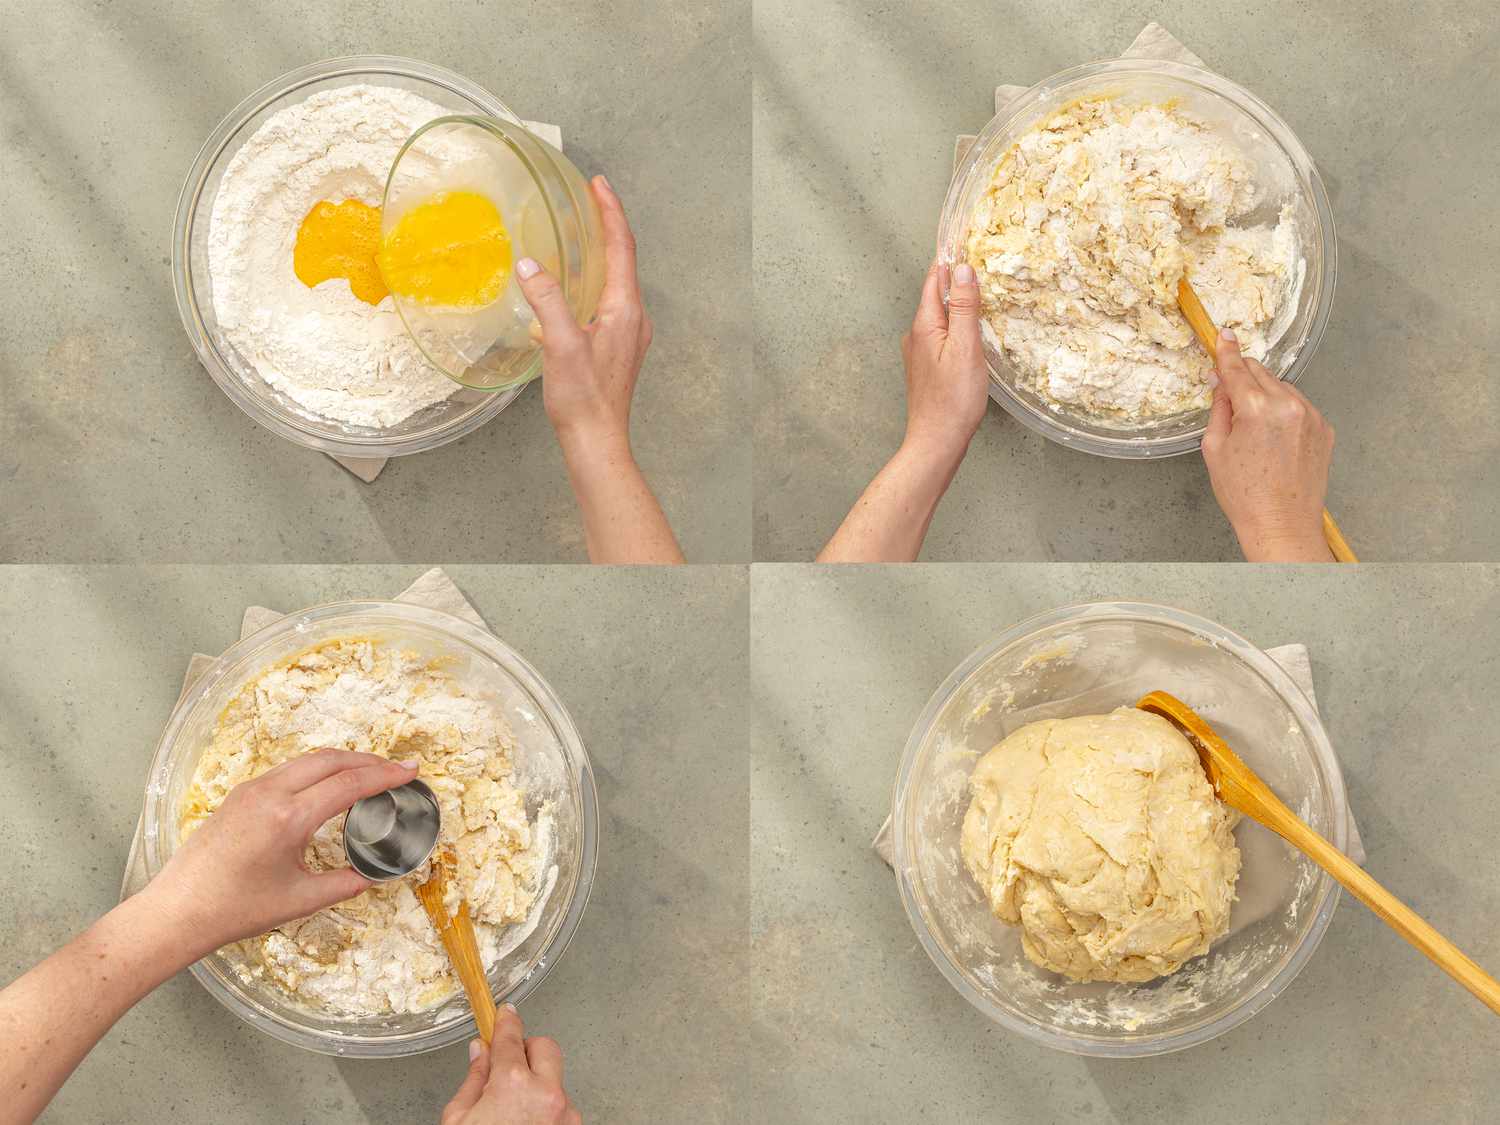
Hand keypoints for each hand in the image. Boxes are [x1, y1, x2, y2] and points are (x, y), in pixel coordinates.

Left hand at [145, 750, 418, 954]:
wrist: (177, 911)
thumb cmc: (234, 909)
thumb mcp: (298, 900)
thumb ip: (342, 883)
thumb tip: (370, 876)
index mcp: (288, 817)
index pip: (349, 783)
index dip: (385, 775)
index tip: (410, 771)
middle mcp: (269, 793)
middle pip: (331, 759)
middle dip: (369, 760)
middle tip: (396, 769)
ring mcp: (251, 790)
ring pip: (308, 760)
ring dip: (343, 761)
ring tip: (368, 773)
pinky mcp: (240, 795)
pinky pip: (289, 770)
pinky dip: (318, 770)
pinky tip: (328, 785)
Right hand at [442, 1006, 579, 1124]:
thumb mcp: (459, 1119)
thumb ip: (474, 1079)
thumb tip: (480, 1052)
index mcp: (514, 1085)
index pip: (511, 1037)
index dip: (506, 1022)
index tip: (506, 1014)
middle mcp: (548, 1095)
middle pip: (546, 1047)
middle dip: (527, 1050)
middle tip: (508, 1066)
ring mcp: (565, 1115)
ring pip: (555, 1080)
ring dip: (537, 1085)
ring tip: (512, 1113)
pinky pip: (561, 1107)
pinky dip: (545, 1109)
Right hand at [516, 176, 651, 451]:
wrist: (597, 442)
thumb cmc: (584, 399)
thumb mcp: (560, 344)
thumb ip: (547, 300)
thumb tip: (530, 264)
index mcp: (625, 309)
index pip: (622, 248)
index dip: (610, 213)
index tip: (598, 185)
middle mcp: (633, 318)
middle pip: (624, 259)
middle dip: (607, 226)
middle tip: (590, 198)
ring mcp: (627, 333)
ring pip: (617, 280)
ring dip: (602, 252)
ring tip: (584, 231)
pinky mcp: (616, 347)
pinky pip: (609, 300)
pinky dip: (595, 279)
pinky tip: (576, 284)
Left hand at [899, 260, 988, 462]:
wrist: (936, 442)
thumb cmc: (953, 400)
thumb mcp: (965, 348)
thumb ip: (963, 307)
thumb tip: (962, 269)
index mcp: (924, 325)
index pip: (934, 278)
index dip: (951, 258)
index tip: (966, 237)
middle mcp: (916, 335)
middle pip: (935, 295)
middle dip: (955, 277)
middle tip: (981, 257)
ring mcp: (920, 352)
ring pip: (940, 315)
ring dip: (957, 301)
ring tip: (981, 288)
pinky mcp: (927, 367)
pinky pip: (943, 334)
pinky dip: (957, 323)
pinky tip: (973, 328)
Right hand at [1201, 328, 1335, 561]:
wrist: (1283, 524)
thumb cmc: (1245, 494)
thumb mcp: (1215, 449)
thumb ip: (1220, 409)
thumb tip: (1222, 385)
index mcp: (1257, 409)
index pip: (1238, 369)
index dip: (1227, 352)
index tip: (1224, 337)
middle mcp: (1289, 405)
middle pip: (1262, 373)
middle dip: (1245, 379)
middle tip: (1230, 397)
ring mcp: (1312, 416)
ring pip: (1282, 388)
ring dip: (1265, 395)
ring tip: (1254, 429)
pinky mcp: (1325, 428)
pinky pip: (1299, 406)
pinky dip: (1284, 412)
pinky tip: (1273, 438)